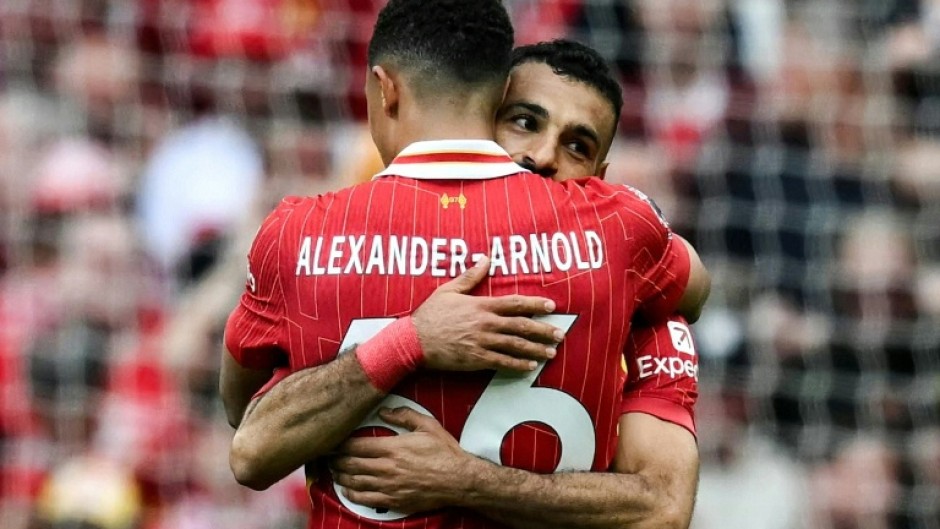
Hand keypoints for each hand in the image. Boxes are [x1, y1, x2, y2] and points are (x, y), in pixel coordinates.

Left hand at [331, 407, 479, 512]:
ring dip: (340, 476)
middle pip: (350, 464)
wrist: (459, 480)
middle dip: (335, 460)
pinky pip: (365, 499)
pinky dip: (351, 494)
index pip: (356, 446)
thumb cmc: (444, 452)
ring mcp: (389, 487)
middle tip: (327, 456)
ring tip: (334, 470)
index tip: (331, 441)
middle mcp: (387, 469)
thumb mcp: (427, 425)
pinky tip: (346, 489)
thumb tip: (384, 411)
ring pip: (354, 482)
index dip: (339, 444)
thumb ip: (404, 416)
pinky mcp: (393, 501)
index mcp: (392, 448)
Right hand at [413, 256, 564, 371]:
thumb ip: (471, 277)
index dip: (536, 305)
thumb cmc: (430, 314)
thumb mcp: (449, 290)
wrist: (414, 340)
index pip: (515, 303)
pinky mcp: (476, 360)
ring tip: (551, 353)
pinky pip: (502, 363)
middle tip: (560, 334)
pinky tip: (530, 367)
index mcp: (481, 305)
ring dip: (536, 350)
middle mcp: (486, 324)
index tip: (552, 307)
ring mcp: (482, 343)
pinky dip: (517, 365)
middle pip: (521, 326)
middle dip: (543, 330)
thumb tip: (486, 259)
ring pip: (515, 346)